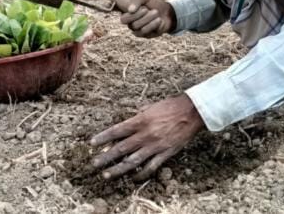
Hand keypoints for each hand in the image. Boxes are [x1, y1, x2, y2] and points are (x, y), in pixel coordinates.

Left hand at [90, 95, 204, 180]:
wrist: (192, 113)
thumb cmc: (171, 106)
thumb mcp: (150, 107)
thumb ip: (138, 116)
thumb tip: (127, 122)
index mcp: (140, 120)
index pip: (117, 131)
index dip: (103, 137)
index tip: (91, 143)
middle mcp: (145, 134)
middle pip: (121, 148)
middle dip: (105, 157)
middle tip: (94, 164)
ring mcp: (155, 146)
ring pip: (132, 161)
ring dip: (118, 169)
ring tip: (106, 175)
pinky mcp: (165, 154)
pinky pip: (150, 167)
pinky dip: (140, 174)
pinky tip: (133, 178)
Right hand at [120, 0, 175, 37]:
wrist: (166, 11)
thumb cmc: (153, 3)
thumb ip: (136, 0)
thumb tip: (130, 10)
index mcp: (128, 16)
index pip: (123, 20)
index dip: (134, 15)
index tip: (144, 8)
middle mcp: (132, 25)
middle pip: (134, 25)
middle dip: (146, 17)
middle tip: (155, 11)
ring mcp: (139, 32)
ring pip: (142, 30)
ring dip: (152, 21)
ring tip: (157, 14)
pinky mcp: (148, 36)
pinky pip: (150, 33)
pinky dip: (157, 25)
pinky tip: (160, 20)